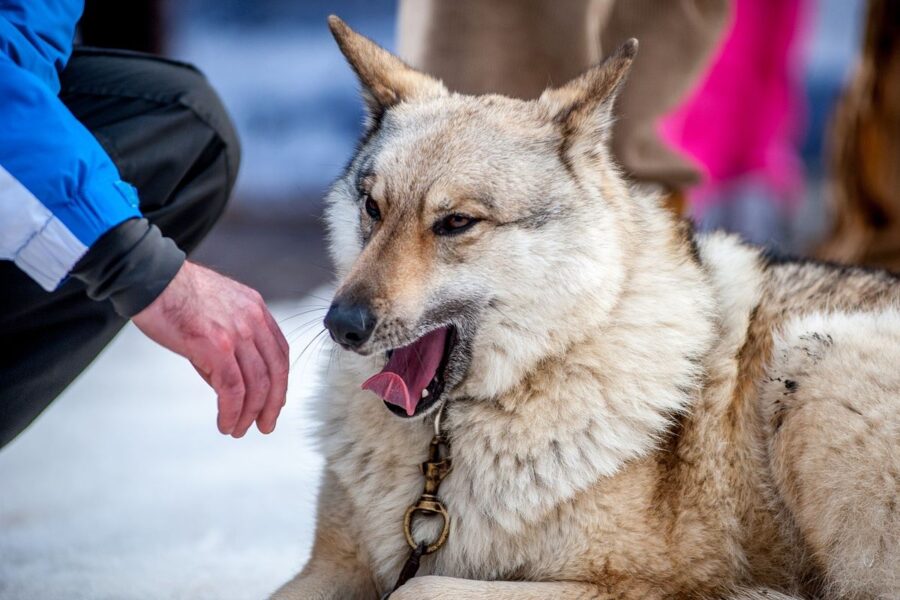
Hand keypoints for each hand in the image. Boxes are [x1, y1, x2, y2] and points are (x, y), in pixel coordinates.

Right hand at [133, 261, 289, 436]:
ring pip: (256, 384)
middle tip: (265, 425)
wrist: (151, 278)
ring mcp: (236, 333)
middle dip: (273, 404)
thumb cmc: (175, 295)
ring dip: (250, 414)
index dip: (280, 382)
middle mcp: (253, 321)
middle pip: (276, 372)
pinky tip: (225, 422)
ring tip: (238, 429)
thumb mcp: (216, 313)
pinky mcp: (216, 346)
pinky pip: (232, 388)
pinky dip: (232, 411)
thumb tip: (229, 384)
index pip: (279, 353)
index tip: (274, 401)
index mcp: (256, 310)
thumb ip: (229, 344)